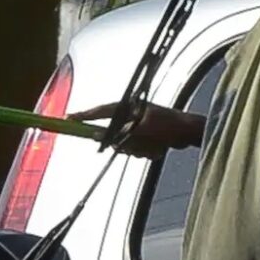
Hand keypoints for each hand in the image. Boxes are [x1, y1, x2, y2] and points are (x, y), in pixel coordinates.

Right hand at [68, 102, 203, 158]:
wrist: (191, 133)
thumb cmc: (169, 125)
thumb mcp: (140, 129)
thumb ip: (117, 133)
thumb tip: (96, 136)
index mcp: (128, 108)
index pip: (99, 112)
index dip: (83, 116)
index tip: (68, 119)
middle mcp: (130, 117)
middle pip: (113, 135)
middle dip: (126, 145)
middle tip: (138, 145)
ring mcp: (138, 128)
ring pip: (126, 146)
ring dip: (139, 149)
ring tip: (155, 145)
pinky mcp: (146, 138)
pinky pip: (137, 150)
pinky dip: (147, 152)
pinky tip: (160, 147)